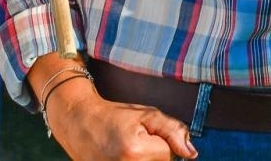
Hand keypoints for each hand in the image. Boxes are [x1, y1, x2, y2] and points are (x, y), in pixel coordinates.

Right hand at [44, 78, 196, 160]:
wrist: (79, 123)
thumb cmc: (113, 116)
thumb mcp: (146, 114)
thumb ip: (173, 130)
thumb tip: (191, 153)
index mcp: (136, 150)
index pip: (169, 153)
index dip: (160, 141)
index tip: (143, 133)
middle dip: (153, 153)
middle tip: (134, 141)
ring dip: (143, 160)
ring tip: (127, 150)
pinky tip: (121, 156)